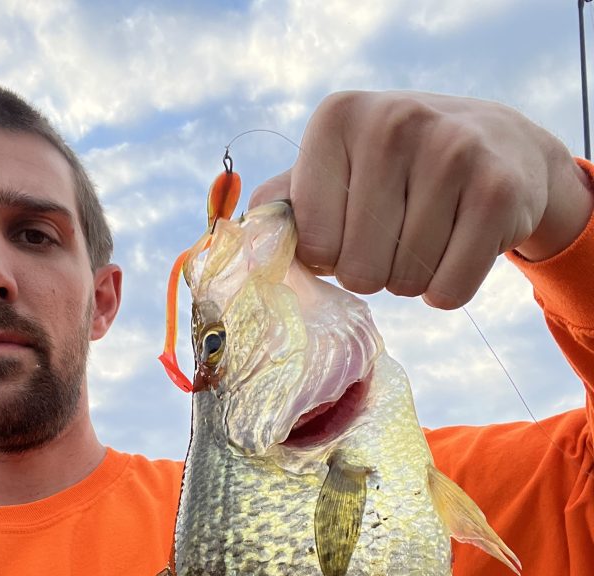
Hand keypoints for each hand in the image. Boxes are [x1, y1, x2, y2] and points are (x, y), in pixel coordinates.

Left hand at [249, 91, 593, 308]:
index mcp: (337, 119)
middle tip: (395, 235)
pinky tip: (457, 246)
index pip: (311, 245)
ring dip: (410, 280)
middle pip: (357, 272)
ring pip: (404, 285)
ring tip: (427, 235)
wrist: (499, 146)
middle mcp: (393, 122)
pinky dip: (447, 289)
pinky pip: (448, 292)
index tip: (351, 225)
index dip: (329, 255)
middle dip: (372, 273)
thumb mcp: (333, 171)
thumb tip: (241, 247)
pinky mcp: (499, 191)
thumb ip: (282, 207)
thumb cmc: (394, 172)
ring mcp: (453, 152)